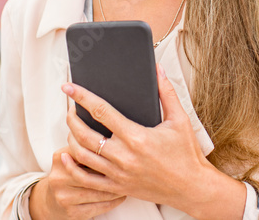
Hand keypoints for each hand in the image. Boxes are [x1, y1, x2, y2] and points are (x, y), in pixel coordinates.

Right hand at [29, 149, 125, 219]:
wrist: (50, 201)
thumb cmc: (68, 174)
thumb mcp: (70, 157)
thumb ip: (84, 146)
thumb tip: (112, 136)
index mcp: (60, 158)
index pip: (85, 150)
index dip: (104, 151)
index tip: (120, 150)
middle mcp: (59, 177)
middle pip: (92, 173)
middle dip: (112, 172)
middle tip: (128, 169)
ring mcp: (64, 196)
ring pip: (97, 192)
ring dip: (116, 189)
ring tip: (128, 183)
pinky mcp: (71, 212)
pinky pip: (97, 207)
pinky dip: (112, 202)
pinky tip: (120, 196)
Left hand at [60, 63, 213, 210]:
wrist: (192, 188)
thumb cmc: (186, 155)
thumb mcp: (180, 119)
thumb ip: (166, 92)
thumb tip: (158, 70)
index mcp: (137, 137)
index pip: (101, 111)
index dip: (82, 96)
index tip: (70, 87)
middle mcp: (124, 156)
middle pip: (85, 134)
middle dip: (72, 117)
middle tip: (69, 106)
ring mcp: (119, 174)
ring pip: (82, 155)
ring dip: (71, 138)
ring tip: (71, 126)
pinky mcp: (118, 187)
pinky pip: (87, 180)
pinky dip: (72, 167)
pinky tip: (67, 155)